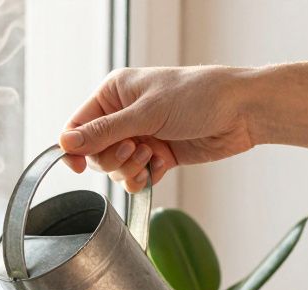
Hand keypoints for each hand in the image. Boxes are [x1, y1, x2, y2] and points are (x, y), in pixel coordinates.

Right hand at [59, 66, 259, 191]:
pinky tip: (161, 165)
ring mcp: (141, 136)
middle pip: (94, 152)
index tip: (77, 165)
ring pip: (114, 167)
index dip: (75, 148)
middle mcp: (124, 115)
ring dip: (130, 168)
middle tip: (135, 149)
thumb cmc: (198, 96)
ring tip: (153, 155)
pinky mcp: (157, 156)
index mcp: (114, 93)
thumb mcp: (146, 112)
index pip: (78, 126)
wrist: (242, 112)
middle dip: (112, 157)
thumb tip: (65, 143)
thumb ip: (104, 132)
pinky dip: (144, 177)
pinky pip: (135, 177)